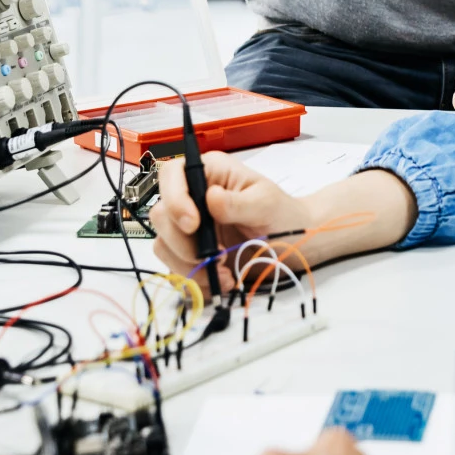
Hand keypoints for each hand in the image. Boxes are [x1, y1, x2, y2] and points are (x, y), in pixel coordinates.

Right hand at [154, 152, 309, 288]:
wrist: (293, 246)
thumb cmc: (282, 215)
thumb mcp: (266, 203)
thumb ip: (239, 203)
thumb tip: (211, 198)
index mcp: (209, 173)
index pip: (172, 174)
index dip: (174, 198)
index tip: (193, 225)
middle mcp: (192, 197)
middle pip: (161, 214)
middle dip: (184, 242)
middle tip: (216, 256)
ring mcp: (188, 227)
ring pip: (164, 244)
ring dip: (190, 265)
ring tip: (224, 273)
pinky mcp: (190, 252)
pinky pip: (176, 267)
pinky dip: (196, 279)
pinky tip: (221, 280)